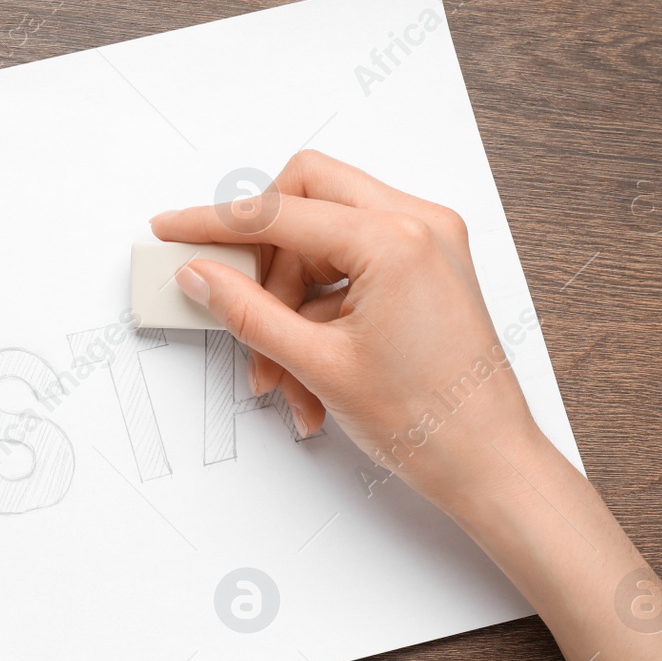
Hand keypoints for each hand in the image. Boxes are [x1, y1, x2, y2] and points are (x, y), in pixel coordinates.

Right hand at [150, 149, 541, 506]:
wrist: (487, 462)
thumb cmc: (431, 421)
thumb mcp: (318, 364)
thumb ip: (247, 312)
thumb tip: (201, 276)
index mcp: (394, 239)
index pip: (279, 211)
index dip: (214, 223)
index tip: (173, 228)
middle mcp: (419, 225)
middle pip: (305, 197)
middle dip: (264, 256)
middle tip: (237, 302)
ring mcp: (428, 244)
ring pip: (325, 238)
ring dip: (290, 302)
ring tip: (281, 373)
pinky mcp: (428, 268)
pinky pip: (352, 266)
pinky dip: (320, 311)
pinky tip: (310, 370)